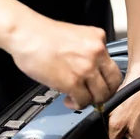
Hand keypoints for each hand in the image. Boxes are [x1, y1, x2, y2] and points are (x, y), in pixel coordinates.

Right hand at [6, 13, 122, 109]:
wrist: (25, 33)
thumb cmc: (42, 34)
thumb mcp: (76, 34)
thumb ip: (89, 50)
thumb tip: (92, 69)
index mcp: (98, 39)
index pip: (114, 65)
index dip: (108, 80)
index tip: (102, 86)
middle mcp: (96, 53)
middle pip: (113, 83)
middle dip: (104, 94)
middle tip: (94, 96)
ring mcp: (86, 68)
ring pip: (101, 95)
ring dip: (90, 101)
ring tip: (79, 99)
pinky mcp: (73, 82)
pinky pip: (84, 101)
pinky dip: (77, 105)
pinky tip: (69, 101)